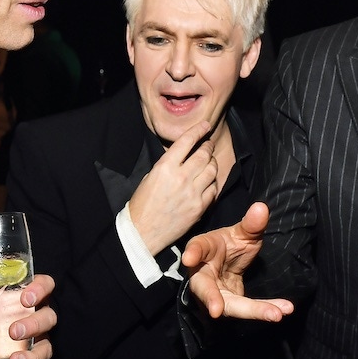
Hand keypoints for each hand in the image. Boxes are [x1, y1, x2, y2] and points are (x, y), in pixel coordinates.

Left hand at [0, 273, 56, 358]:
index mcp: (31, 298)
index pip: (46, 285)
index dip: (41, 289)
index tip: (26, 298)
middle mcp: (40, 318)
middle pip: (49, 318)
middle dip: (34, 325)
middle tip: (14, 331)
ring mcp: (40, 342)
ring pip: (46, 348)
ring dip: (32, 356)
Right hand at [127, 120, 218, 254]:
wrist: (143, 233)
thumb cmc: (143, 204)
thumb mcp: (150, 177)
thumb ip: (168, 165)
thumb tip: (183, 156)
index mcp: (165, 167)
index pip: (187, 141)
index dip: (198, 130)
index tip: (206, 125)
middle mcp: (181, 177)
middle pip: (204, 154)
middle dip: (208, 146)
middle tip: (208, 145)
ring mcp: (192, 193)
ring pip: (212, 170)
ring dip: (212, 163)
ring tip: (209, 162)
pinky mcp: (200, 207)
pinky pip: (214, 189)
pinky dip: (213, 182)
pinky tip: (208, 182)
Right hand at [181, 201, 293, 320]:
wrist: (229, 262)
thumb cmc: (229, 244)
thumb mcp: (242, 232)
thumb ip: (251, 224)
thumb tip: (262, 208)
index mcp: (203, 250)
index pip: (197, 248)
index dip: (193, 252)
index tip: (189, 258)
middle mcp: (203, 276)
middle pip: (205, 289)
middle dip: (211, 300)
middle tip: (216, 311)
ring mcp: (216, 294)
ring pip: (230, 306)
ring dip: (253, 311)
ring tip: (276, 314)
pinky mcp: (231, 305)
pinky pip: (247, 310)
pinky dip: (265, 310)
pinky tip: (284, 309)